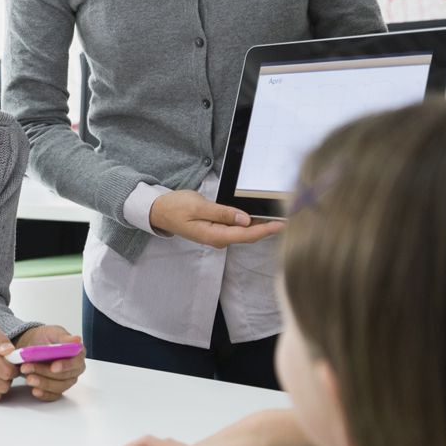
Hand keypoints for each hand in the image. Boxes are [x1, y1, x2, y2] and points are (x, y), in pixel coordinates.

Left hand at [11, 325, 85, 400]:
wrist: (32, 345)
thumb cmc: (46, 338)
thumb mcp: (53, 333)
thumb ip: (64, 338)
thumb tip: (77, 340)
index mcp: (78, 354)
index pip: (77, 362)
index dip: (66, 365)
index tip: (53, 367)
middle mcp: (74, 369)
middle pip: (65, 376)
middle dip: (46, 373)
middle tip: (28, 368)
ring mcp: (66, 380)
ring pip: (58, 387)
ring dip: (43, 383)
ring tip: (28, 378)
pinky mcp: (56, 389)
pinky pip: (53, 396)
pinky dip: (44, 394)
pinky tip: (35, 390)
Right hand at [150, 190, 282, 246]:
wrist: (158, 212)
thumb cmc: (175, 207)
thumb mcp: (198, 206)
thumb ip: (222, 213)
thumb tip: (244, 219)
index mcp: (214, 235)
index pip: (246, 234)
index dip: (266, 229)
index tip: (282, 224)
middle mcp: (218, 239)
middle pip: (248, 236)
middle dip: (267, 229)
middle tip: (287, 218)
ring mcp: (217, 236)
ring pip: (243, 233)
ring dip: (259, 226)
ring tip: (277, 217)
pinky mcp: (216, 231)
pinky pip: (236, 229)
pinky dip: (249, 224)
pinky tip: (258, 218)